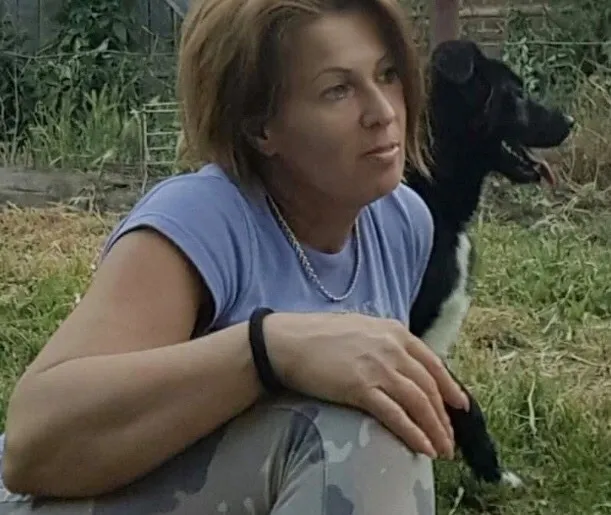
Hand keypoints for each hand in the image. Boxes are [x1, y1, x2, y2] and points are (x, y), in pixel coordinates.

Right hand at [265, 312, 469, 459]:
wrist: (288, 342)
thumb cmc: (320, 335)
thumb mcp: (362, 328)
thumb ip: (387, 342)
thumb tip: (404, 365)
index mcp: (395, 331)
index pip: (434, 364)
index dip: (451, 389)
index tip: (460, 407)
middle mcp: (392, 348)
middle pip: (429, 387)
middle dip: (444, 417)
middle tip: (450, 439)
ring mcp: (378, 367)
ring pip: (418, 403)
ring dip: (435, 430)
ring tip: (442, 450)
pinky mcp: (361, 388)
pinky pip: (396, 415)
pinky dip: (413, 434)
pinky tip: (423, 448)